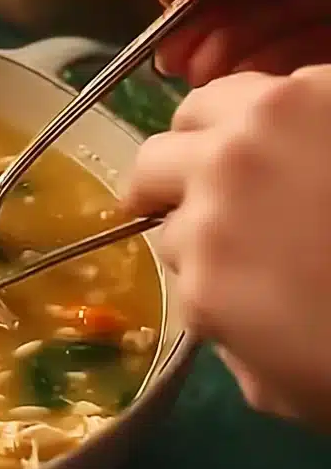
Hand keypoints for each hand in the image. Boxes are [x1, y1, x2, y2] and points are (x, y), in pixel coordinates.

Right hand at [122, 64, 330, 427]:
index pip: (166, 238)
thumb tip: (220, 292)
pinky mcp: (330, 88)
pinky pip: (286, 85)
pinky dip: (293, 111)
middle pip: (155, 162)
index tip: (221, 256)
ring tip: (254, 151)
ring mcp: (273, 124)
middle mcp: (219, 182)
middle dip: (170, 184)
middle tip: (207, 199)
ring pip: (205, 106)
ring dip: (213, 132)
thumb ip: (227, 327)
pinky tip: (323, 146)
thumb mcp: (278, 382)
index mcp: (202, 264)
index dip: (194, 249)